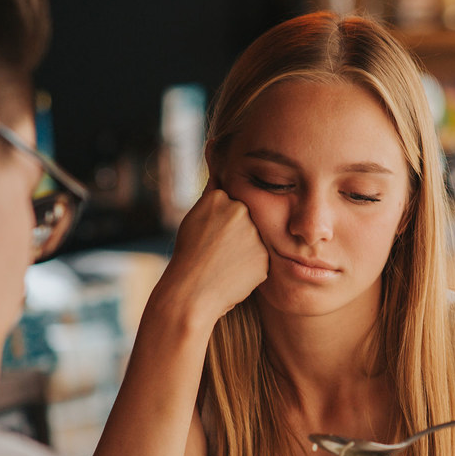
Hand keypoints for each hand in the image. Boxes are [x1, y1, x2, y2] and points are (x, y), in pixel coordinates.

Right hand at [158, 181, 268, 322]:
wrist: (191, 294)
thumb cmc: (188, 256)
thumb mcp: (194, 217)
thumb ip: (213, 195)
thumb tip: (218, 161)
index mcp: (220, 197)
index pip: (231, 203)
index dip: (220, 223)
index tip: (210, 236)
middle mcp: (240, 210)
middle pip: (247, 219)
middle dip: (236, 235)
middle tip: (217, 252)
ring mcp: (255, 234)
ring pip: (256, 239)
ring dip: (245, 250)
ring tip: (224, 264)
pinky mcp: (265, 258)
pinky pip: (261, 259)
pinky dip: (250, 267)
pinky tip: (233, 274)